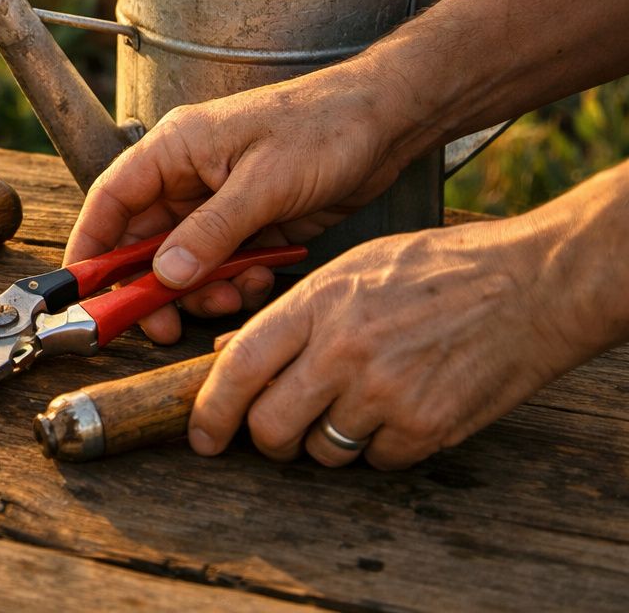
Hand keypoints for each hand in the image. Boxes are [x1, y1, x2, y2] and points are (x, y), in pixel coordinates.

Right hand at [65, 64, 411, 341]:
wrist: (387, 121)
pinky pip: (223, 265)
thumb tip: (165, 276)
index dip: (90, 246)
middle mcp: (188, 177)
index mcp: (174, 149)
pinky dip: (233, 282)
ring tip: (232, 298)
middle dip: (152, 286)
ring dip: (200, 289)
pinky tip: (260, 280)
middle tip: (164, 325)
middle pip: (143, 242)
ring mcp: (219, 202)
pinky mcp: (251, 223)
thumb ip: (211, 232)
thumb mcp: (263, 182)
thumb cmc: (324, 127)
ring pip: (184, 261)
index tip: (82, 291)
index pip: (110, 200)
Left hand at [190, 177, 628, 467]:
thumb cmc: (435, 269)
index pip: (240, 367)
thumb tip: (230, 352)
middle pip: (270, 426)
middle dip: (266, 438)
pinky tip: (398, 410)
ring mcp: (386, 393)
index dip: (210, 410)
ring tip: (354, 404)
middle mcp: (344, 351)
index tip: (201, 435)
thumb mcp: (350, 269)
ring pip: (322, 451)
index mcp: (317, 303)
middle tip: (277, 430)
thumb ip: (289, 313)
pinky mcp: (426, 427)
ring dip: (325, 441)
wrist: (529, 285)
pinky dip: (379, 448)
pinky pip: (376, 462)